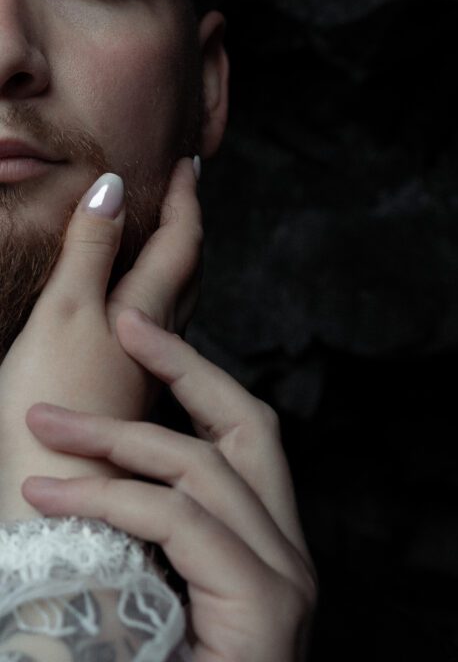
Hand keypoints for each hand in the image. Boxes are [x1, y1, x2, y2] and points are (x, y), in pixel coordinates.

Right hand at [0, 157, 201, 517]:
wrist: (55, 506)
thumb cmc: (55, 402)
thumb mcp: (66, 312)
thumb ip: (91, 250)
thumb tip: (115, 184)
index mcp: (147, 311)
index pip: (182, 242)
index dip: (187, 198)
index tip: (191, 161)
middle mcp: (158, 341)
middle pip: (187, 272)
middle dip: (189, 227)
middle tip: (188, 189)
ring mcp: (145, 373)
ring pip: (175, 305)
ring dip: (176, 263)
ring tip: (169, 238)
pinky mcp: (128, 399)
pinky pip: (155, 333)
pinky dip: (154, 301)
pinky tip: (138, 316)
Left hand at [22, 309, 317, 661]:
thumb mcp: (158, 603)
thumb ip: (142, 545)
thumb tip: (81, 478)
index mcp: (265, 547)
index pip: (242, 437)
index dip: (196, 373)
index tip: (142, 327)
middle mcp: (289, 553)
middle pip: (248, 426)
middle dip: (185, 367)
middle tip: (121, 321)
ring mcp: (285, 580)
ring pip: (202, 469)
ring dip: (116, 439)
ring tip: (42, 429)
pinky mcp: (267, 608)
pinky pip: (183, 524)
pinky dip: (114, 498)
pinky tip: (53, 493)